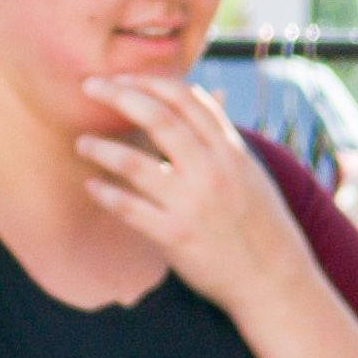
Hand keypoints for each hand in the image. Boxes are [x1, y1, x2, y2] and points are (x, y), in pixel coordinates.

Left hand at [74, 78, 302, 316]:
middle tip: (89, 87)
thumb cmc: (258, 221)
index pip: (186, 99)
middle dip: (118, 96)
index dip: (149, 82)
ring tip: (82, 143)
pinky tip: (91, 186)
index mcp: (230, 150)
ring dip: (102, 148)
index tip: (121, 78)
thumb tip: (211, 92)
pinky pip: (130, 209)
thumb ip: (222, 133)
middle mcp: (212, 170)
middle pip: (158, 118)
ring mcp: (194, 203)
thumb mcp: (249, 169)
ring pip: (136, 164)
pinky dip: (106, 194)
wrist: (274, 279)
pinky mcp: (176, 236)